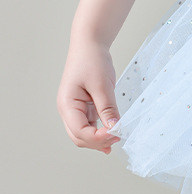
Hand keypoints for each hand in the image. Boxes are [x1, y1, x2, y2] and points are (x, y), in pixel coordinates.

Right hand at [57, 38, 120, 154]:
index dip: (98, 137)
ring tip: (116, 137)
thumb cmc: (91, 61)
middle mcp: (68, 110)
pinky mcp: (85, 110)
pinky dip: (101, 134)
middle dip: (98, 142)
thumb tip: (115, 129)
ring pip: (85, 136)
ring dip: (99, 141)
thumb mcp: (102, 86)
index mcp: (67, 103)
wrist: (90, 47)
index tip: (116, 133)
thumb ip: (108, 109)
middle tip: (118, 137)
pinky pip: (91, 128)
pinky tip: (111, 136)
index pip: (80, 131)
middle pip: (80, 138)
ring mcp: (76, 111)